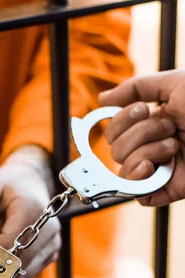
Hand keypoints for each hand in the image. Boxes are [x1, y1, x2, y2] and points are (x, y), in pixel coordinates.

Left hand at [0, 145, 60, 277]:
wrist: (30, 182)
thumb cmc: (4, 185)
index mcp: (34, 211)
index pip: (6, 246)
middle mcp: (50, 230)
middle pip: (14, 264)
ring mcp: (53, 244)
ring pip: (19, 274)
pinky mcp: (50, 254)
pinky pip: (24, 274)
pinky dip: (7, 269)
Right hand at [99, 70, 184, 205]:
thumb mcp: (173, 85)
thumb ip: (135, 88)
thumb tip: (103, 99)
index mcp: (152, 124)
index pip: (115, 130)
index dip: (121, 120)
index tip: (145, 109)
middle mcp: (153, 146)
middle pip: (115, 149)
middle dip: (139, 133)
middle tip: (170, 127)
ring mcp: (161, 168)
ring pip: (124, 168)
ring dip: (146, 150)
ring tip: (175, 144)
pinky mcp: (170, 188)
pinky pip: (138, 193)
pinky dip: (138, 180)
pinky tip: (152, 165)